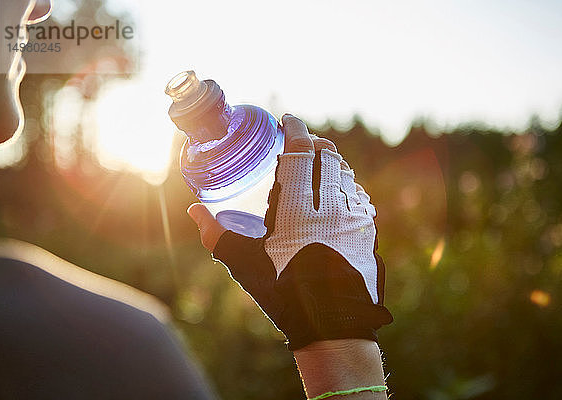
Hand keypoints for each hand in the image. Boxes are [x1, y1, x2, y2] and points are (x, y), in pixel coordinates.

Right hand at [188, 114, 391, 349]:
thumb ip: (217, 234)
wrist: (332, 327)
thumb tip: (193, 210)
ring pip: (346, 174)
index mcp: (297, 211)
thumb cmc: (282, 294)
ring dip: (332, 161)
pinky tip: (340, 190)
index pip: (300, 154)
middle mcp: (330, 208)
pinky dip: (347, 184)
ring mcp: (354, 219)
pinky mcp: (368, 232)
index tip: (289, 119)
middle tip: (303, 139)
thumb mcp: (244, 263)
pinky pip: (359, 195)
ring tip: (320, 161)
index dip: (296, 129)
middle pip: (328, 157)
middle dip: (315, 141)